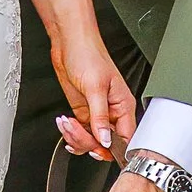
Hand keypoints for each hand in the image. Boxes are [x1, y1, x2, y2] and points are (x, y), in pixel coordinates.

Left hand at [50, 18, 138, 162]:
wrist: (69, 42)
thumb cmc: (87, 54)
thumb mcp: (95, 87)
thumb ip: (100, 116)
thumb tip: (106, 140)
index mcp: (123, 105)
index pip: (126, 138)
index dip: (113, 148)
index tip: (98, 149)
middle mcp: (112, 112)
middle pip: (106, 143)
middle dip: (88, 141)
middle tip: (76, 130)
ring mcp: (97, 113)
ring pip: (91, 140)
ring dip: (76, 137)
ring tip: (67, 123)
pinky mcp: (83, 111)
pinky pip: (80, 132)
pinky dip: (71, 132)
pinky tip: (65, 123)